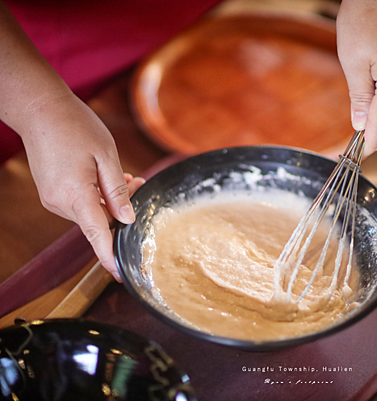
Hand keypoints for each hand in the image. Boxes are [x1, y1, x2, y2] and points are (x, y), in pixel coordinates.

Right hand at [21, 92, 144, 281]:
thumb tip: (126, 219)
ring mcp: (52, 199)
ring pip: (92, 211)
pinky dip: (98, 195)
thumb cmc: (75, 127)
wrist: (39, 109)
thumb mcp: (106, 155)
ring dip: (112, 199)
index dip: (109, 256)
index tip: (120, 274)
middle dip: (122, 207)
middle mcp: (60, 202)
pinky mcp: (51, 193)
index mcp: (75, 194)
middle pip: (100, 220)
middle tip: (137, 183)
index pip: (97, 234)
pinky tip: (107, 177)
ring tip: (125, 176)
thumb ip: (117, 190)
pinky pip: (81, 203)